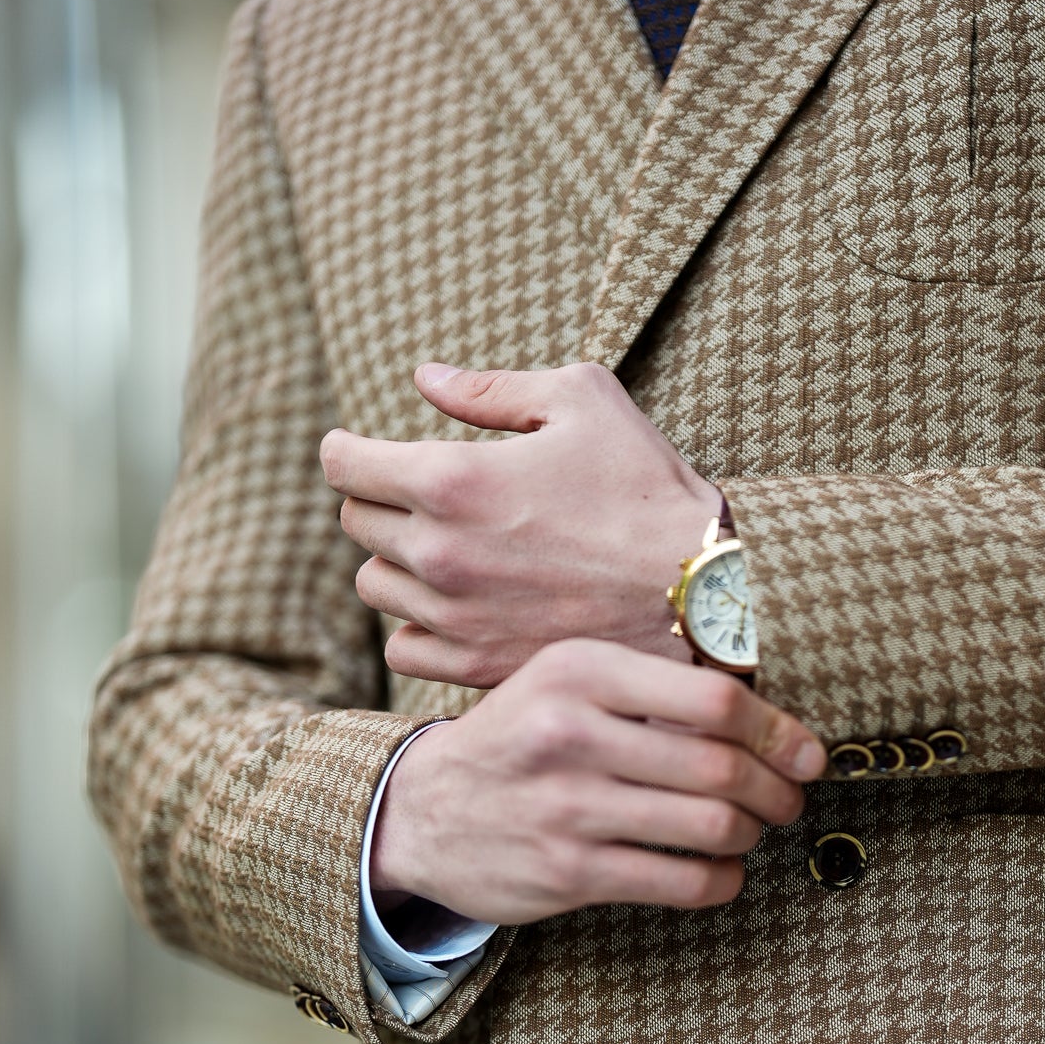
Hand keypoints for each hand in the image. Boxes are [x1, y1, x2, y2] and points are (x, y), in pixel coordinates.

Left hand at [321, 362, 721, 689]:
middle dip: (380, 501)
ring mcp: (454, 616)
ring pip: (375, 586)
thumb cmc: (650, 489)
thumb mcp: (582, 402)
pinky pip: (402, 650)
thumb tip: (424, 378)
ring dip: (398, 564)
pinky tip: (455, 608)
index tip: (361, 449)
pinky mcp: (477, 666)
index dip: (346, 449)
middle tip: (425, 497)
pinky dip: (416, 627)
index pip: (342, 464)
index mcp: (451, 479)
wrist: (703, 593)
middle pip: (355, 522)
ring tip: (446, 553)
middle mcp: (439, 552)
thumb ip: (491, 389)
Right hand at [369, 640, 825, 924]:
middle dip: (775, 789)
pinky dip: (720, 880)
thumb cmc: (519, 740)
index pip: (714, 699)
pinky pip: (680, 881)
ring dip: (750, 834)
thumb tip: (767, 714)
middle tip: (787, 798)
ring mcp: (567, 806)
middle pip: (721, 766)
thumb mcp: (565, 683)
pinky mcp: (566, 870)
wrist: (421, 810)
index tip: (805, 752)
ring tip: (749, 830)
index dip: (778, 730)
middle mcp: (571, 732)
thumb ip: (649, 687)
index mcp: (581, 671)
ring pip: (710, 825)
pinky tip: (720, 871)